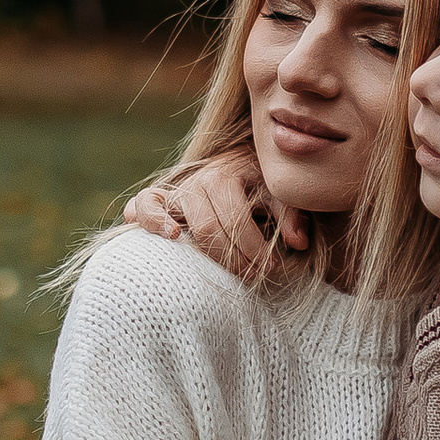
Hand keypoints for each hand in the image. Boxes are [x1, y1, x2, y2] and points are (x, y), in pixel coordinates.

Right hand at [123, 150, 309, 277]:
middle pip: (207, 229)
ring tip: (209, 267)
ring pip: (175, 222)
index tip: (271, 268)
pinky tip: (168, 238)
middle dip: (232, 259)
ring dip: (195, 249)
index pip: (236, 221)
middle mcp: (196, 182)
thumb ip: (291, 216)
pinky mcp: (160, 200)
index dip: (254, 250)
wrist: (240, 163)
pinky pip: (142, 206)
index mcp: (225, 177)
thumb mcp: (280, 194)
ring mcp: (176, 191)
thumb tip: (297, 243)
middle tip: (253, 276)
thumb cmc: (261, 183)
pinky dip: (149, 220)